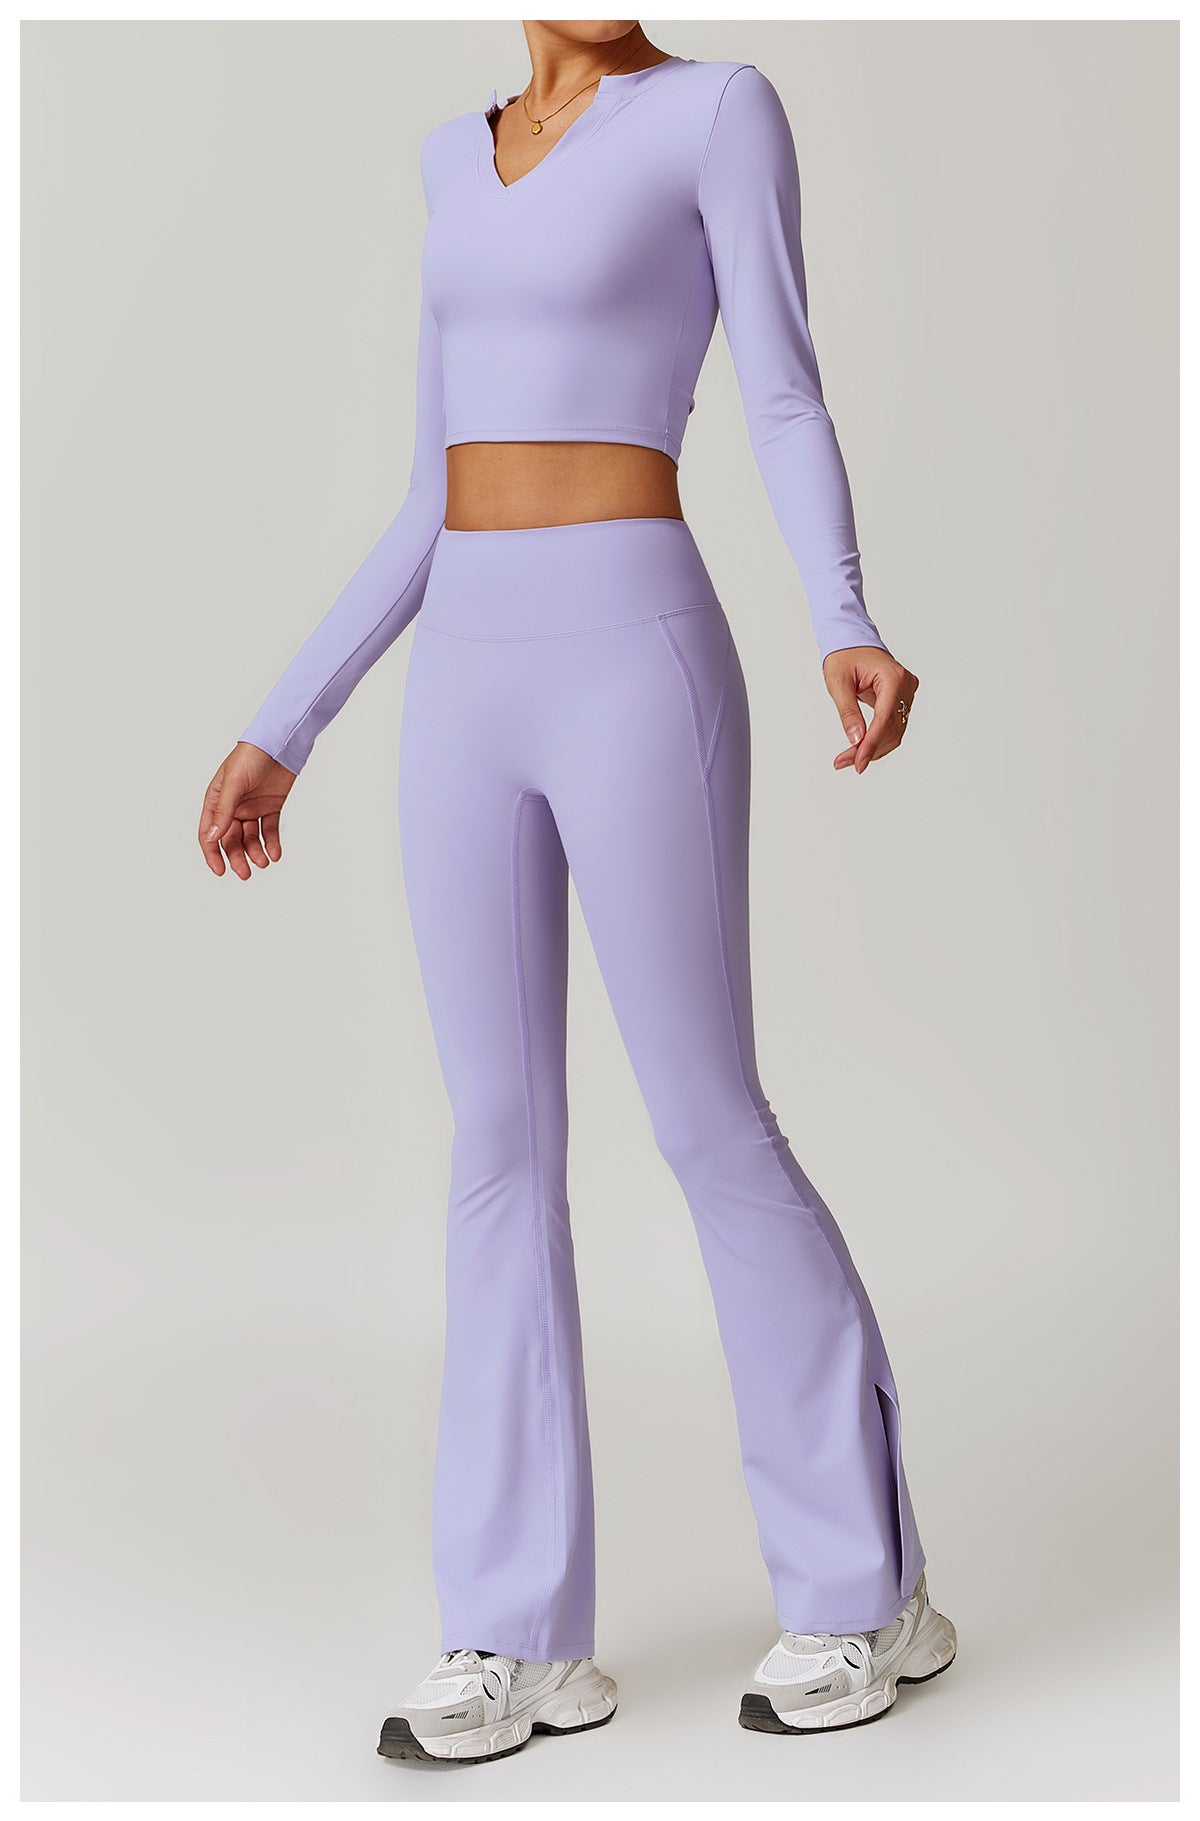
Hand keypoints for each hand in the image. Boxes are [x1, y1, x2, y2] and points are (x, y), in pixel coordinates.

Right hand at [198, 742, 296, 878]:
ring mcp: (252, 808)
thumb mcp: (234, 783)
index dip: (213, 853)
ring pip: (250, 838)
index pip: (209, 833)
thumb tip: (211, 837)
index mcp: (216, 800)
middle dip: (237, 857)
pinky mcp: (271, 807)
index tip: (220, 870)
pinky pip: (269, 830)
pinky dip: (272, 843)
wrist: (280, 742)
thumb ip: (224, 811)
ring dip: (256, 852)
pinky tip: (275, 854)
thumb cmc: (251, 756)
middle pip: (231, 840)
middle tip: (245, 873)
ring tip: (264, 862)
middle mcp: (232, 807)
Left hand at [823, 647, 918, 773]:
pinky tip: (861, 749)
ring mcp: (907, 693)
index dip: (871, 744)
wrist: (852, 642)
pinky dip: (878, 740)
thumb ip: (848, 712)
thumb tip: (856, 739)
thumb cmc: (844, 656)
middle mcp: (905, 685)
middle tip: (843, 763)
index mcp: (892, 677)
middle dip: (868, 749)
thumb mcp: (838, 682)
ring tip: (848, 759)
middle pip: (891, 729)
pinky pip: (894, 726)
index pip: (884, 718)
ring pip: (895, 732)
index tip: (858, 763)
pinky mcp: (903, 700)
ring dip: (873, 748)